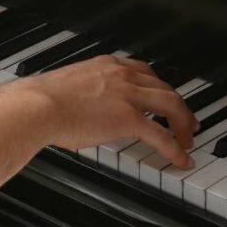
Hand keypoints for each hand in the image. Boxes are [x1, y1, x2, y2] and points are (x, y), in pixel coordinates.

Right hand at [20, 55, 199, 167]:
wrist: (38, 106)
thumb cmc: (40, 101)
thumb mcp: (66, 87)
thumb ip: (80, 93)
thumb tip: (75, 106)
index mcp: (107, 66)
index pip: (143, 71)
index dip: (157, 85)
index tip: (161, 94)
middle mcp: (123, 75)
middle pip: (165, 86)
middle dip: (179, 104)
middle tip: (187, 119)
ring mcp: (128, 96)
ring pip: (172, 105)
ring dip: (184, 123)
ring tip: (188, 139)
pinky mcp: (129, 119)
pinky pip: (162, 135)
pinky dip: (176, 149)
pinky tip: (182, 160)